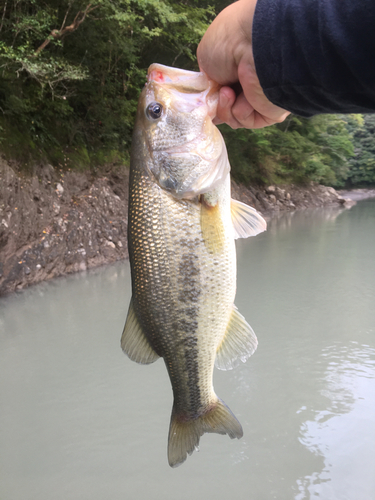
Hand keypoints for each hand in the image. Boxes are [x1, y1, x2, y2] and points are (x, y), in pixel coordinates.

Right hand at [197, 0, 289, 128]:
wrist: (257, 48)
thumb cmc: (229, 43)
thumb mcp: (205, 56)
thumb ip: (207, 80)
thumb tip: (213, 96)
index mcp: (238, 63)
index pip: (220, 88)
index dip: (211, 94)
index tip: (206, 92)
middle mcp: (250, 79)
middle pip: (224, 105)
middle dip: (216, 102)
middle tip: (220, 90)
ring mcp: (260, 96)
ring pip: (232, 117)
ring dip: (225, 107)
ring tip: (229, 92)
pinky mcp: (269, 112)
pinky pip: (245, 121)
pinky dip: (240, 111)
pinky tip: (246, 96)